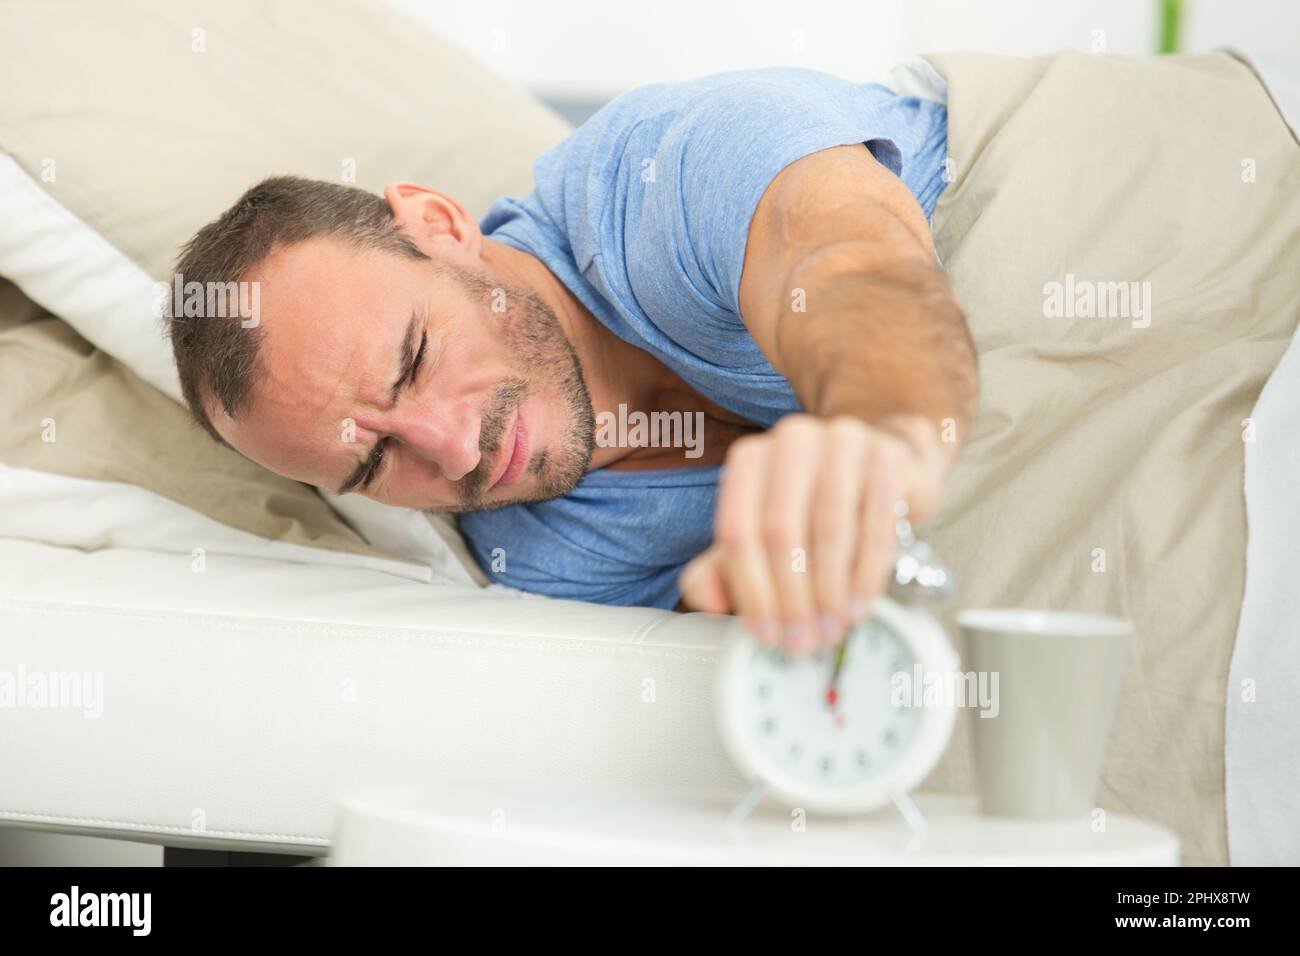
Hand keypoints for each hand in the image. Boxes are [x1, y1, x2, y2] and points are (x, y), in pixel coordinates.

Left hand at [678, 413, 949, 654]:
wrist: (878, 470)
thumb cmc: (811, 508)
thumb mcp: (760, 535)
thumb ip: (720, 568)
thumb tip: (706, 598)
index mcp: (750, 459)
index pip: (738, 531)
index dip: (750, 590)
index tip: (765, 633)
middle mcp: (791, 441)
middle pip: (780, 530)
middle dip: (791, 598)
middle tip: (801, 640)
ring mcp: (841, 442)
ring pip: (828, 529)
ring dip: (828, 592)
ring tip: (829, 629)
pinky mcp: (886, 456)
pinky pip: (876, 525)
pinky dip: (866, 575)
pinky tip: (858, 607)